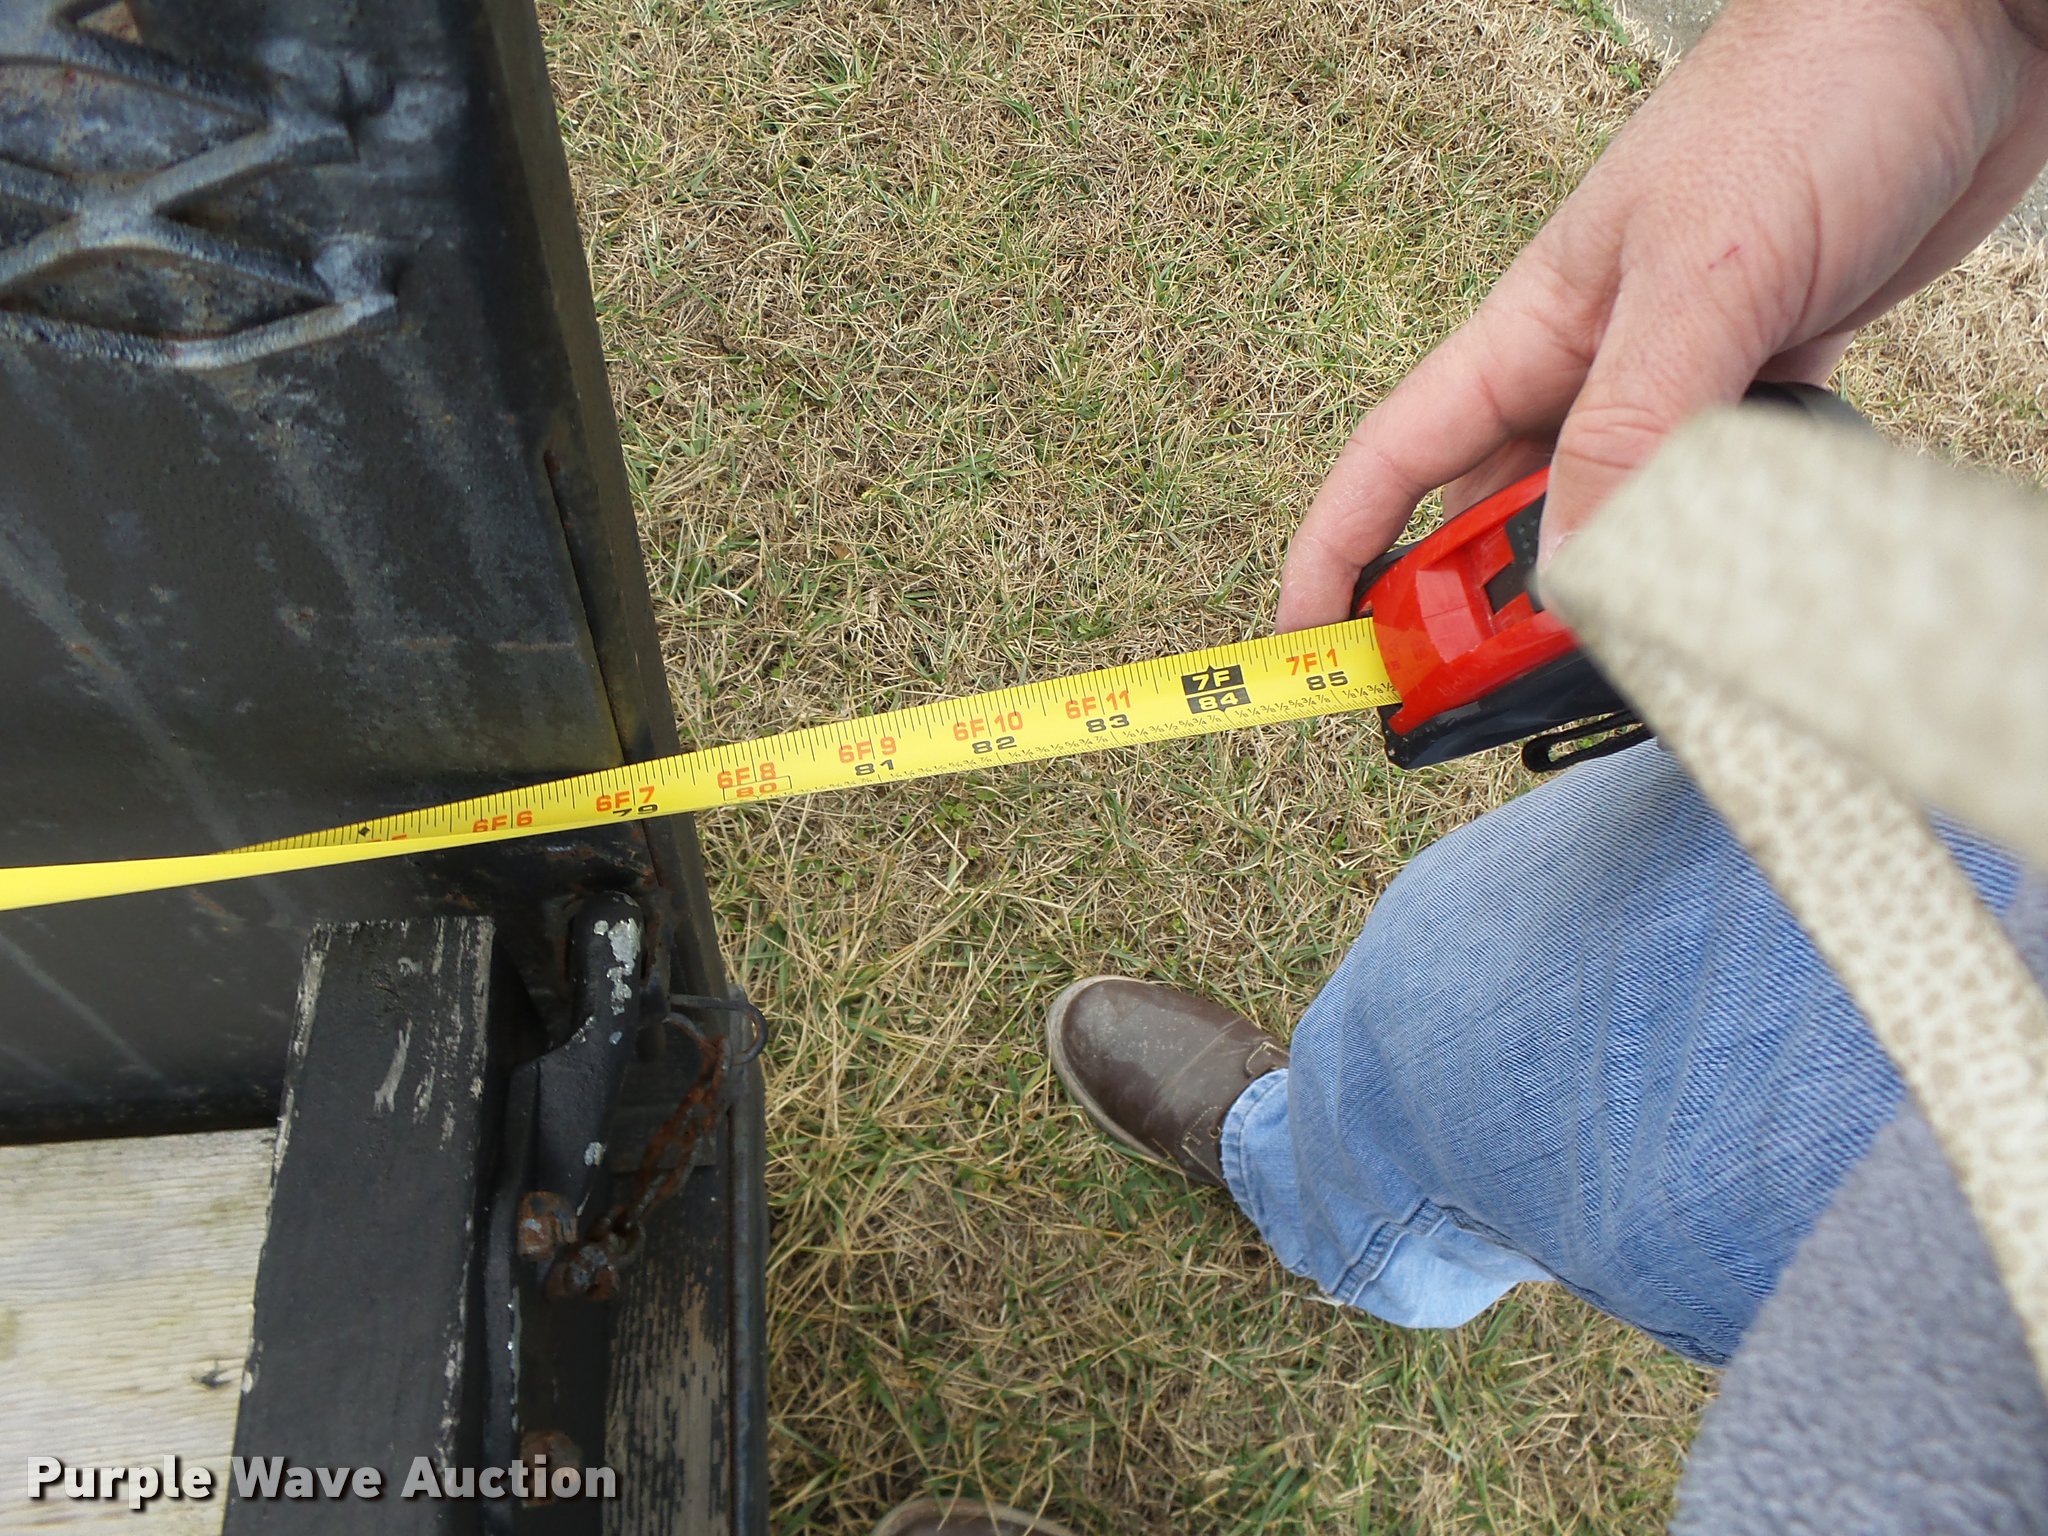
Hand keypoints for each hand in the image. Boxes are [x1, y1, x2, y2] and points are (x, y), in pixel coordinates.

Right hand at [1274, 0, 2047, 632]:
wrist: (1957, 28)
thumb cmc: (1808, 92)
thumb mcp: (1700, 274)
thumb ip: (1631, 427)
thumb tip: (1567, 571)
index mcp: (1530, 331)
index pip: (1394, 460)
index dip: (1335, 552)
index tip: (1305, 638)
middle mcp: (1590, 368)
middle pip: (1501, 518)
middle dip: (1488, 611)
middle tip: (1502, 693)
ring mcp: (1680, 381)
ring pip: (1616, 520)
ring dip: (1622, 590)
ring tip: (1641, 655)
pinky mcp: (1769, 384)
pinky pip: (1723, 502)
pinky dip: (1730, 550)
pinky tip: (1748, 577)